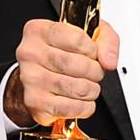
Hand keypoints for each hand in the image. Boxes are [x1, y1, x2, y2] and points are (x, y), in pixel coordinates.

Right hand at [4, 17, 119, 127]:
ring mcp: (31, 79)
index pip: (77, 40)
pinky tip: (80, 100)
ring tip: (86, 86)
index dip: (93, 50)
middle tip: (93, 72)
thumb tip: (108, 60)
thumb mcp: (87, 34)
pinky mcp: (35, 102)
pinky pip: (72, 108)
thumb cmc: (60, 53)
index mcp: (39, 31)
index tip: (91, 54)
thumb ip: (106, 40)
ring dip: (91, 90)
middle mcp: (30, 54)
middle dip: (96, 72)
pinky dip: (85, 107)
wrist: (36, 76)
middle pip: (79, 66)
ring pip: (79, 88)